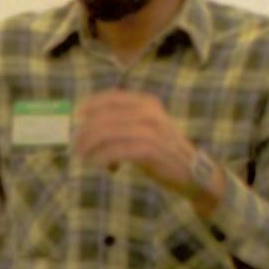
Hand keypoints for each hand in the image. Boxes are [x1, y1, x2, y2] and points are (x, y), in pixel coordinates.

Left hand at [74, 91, 210, 207]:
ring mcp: (150, 131)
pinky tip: (96, 164)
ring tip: (82, 157)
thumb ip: (123, 122)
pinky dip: (101, 158)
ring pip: (107, 133)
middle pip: (104, 117)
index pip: (112, 97)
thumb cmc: (163, 150)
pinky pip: (116, 151)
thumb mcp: (146, 128)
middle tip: (75, 147)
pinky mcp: (149, 150)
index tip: (76, 116)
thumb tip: (87, 126)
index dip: (90, 105)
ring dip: (89, 147)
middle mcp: (149, 113)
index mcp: (147, 103)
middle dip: (85, 132)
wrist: (192, 171)